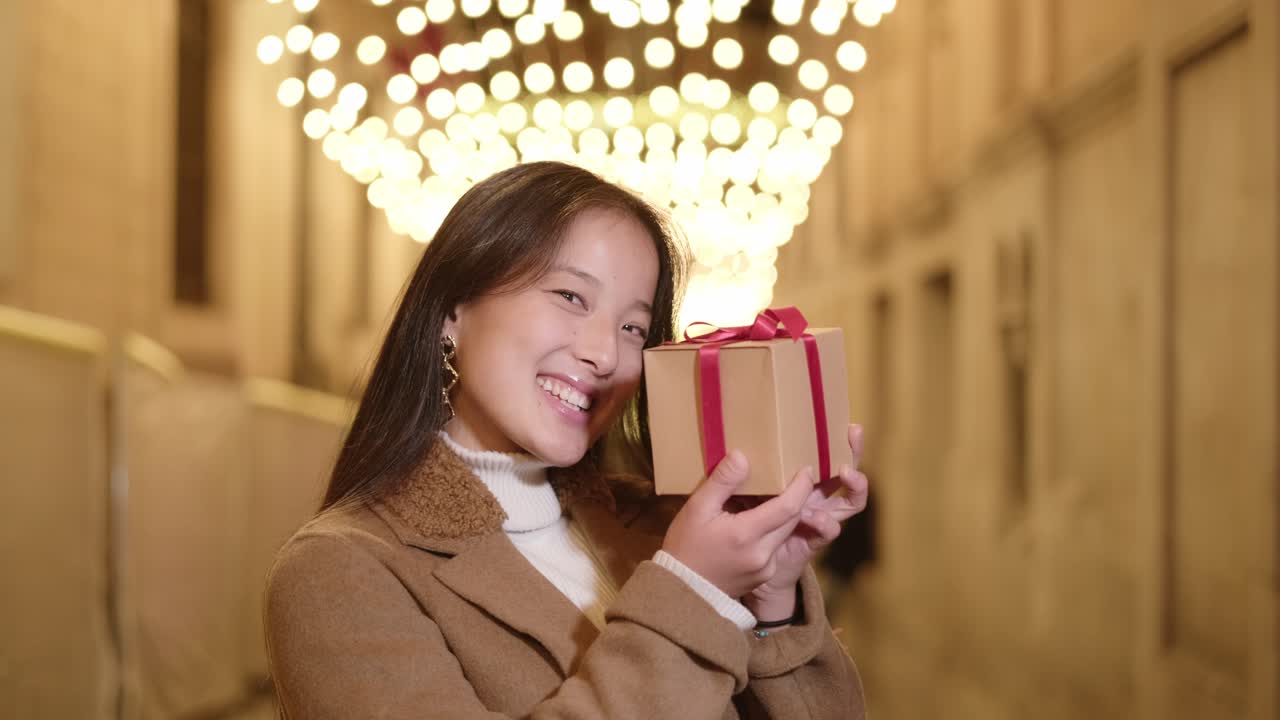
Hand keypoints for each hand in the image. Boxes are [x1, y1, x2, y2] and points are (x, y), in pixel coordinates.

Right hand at [662, 451, 815, 598]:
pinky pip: (776, 547)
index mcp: (747, 534)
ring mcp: (765, 568)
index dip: (801, 486)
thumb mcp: (697, 508)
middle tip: (790, 477)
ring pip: (784, 533)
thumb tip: (743, 456)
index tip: (805, 469)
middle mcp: (763, 553)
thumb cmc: (686, 545)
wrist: (683, 590)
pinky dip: (773, 531)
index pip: (789, 506)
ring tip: (772, 497)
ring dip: (784, 514)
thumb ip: (722, 481)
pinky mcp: (763, 576)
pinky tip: (758, 522)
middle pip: (792, 519)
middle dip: (795, 497)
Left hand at [744, 424, 869, 619]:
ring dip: (854, 485)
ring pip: (850, 501)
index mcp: (800, 481)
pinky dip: (825, 522)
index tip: (840, 420)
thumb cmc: (742, 521)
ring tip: (845, 471)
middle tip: (853, 433)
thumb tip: (738, 452)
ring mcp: (820, 517)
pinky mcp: (815, 539)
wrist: (743, 564)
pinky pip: (830, 530)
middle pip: (845, 473)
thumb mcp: (739, 491)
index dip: (834, 437)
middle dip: (853, 452)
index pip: (823, 455)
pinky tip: (811, 516)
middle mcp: (816, 497)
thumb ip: (742, 475)